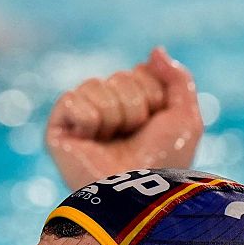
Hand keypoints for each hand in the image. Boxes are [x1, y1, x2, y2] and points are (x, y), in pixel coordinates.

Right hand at [46, 47, 202, 189]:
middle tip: (134, 137)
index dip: (153, 95)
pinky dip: (88, 119)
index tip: (154, 125)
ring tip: (114, 142)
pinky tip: (91, 141)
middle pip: (119, 78)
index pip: (139, 73)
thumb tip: (154, 51)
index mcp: (133, 112)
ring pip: (95, 85)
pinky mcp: (57, 133)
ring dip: (115, 114)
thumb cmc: (163, 164)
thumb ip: (179, 79)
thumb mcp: (186, 119)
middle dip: (134, 105)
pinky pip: (71, 99)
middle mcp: (106, 116)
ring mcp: (81, 124)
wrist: (137, 193)